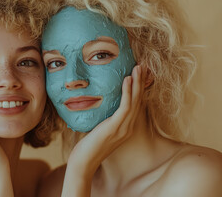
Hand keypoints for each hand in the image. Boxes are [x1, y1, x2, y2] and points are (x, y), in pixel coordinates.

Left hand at [62, 65, 145, 196]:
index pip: (136, 104)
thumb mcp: (98, 128)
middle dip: (141, 82)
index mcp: (125, 127)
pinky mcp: (115, 127)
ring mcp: (123, 128)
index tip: (139, 74)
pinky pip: (125, 107)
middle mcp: (128, 127)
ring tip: (138, 67)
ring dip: (137, 83)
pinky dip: (127, 92)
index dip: (138, 88)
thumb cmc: (88, 146)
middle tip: (143, 65)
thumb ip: (103, 117)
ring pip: (135, 101)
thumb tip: (98, 103)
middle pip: (139, 100)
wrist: (84, 162)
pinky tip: (126, 80)